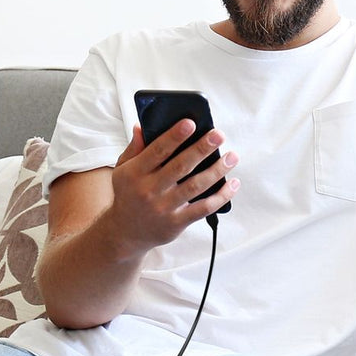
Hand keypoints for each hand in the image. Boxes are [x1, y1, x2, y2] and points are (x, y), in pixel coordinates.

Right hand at [109, 120, 238, 251]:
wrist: (124, 232)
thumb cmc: (127, 195)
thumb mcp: (122, 170)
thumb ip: (134, 149)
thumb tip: (141, 127)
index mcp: (136, 173)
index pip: (157, 151)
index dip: (174, 136)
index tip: (190, 123)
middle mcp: (150, 190)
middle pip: (181, 166)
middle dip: (202, 149)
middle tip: (219, 135)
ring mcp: (164, 208)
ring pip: (196, 186)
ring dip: (217, 170)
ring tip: (232, 157)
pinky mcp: (177, 223)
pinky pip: (203, 209)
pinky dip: (221, 197)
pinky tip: (232, 184)